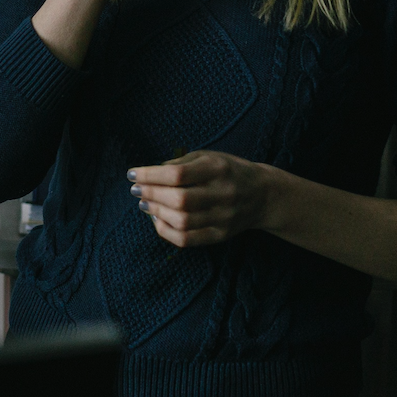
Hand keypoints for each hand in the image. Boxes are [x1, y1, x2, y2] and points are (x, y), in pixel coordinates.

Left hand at [129, 150, 278, 247]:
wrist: (263, 195)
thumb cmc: (228, 171)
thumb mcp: (208, 157)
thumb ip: (179, 163)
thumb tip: (148, 174)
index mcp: (218, 169)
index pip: (177, 174)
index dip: (150, 175)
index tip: (132, 174)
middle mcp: (223, 194)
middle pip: (179, 199)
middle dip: (150, 194)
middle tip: (136, 190)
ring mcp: (224, 217)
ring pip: (182, 221)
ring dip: (155, 212)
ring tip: (144, 203)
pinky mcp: (221, 235)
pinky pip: (187, 239)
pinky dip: (165, 231)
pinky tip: (157, 219)